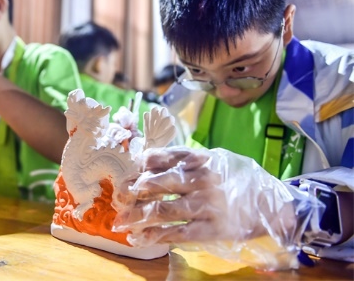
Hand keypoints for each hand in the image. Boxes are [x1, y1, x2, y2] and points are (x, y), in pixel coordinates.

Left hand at [113, 146, 321, 269]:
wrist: (277, 204)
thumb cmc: (242, 179)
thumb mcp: (218, 158)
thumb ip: (189, 158)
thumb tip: (151, 159)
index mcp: (201, 159)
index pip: (161, 157)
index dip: (139, 166)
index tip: (126, 174)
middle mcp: (201, 179)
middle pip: (155, 183)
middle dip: (131, 192)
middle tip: (118, 200)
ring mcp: (206, 205)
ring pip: (161, 209)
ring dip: (136, 217)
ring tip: (120, 224)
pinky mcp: (211, 229)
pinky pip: (177, 232)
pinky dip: (155, 236)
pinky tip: (140, 238)